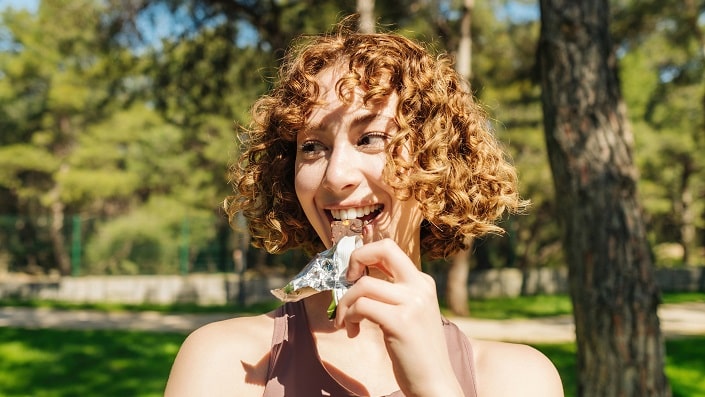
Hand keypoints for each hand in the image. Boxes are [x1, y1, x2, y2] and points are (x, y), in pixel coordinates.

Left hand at [333, 238, 463, 396]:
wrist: (435, 382)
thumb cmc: (416, 350)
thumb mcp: (410, 312)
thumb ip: (392, 292)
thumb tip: (358, 276)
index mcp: (422, 281)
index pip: (389, 248)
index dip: (365, 254)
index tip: (353, 274)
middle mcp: (420, 286)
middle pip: (383, 249)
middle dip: (355, 259)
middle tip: (346, 281)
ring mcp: (412, 303)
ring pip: (363, 284)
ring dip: (345, 303)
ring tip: (345, 322)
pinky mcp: (400, 322)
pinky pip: (362, 306)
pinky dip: (348, 317)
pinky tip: (352, 332)